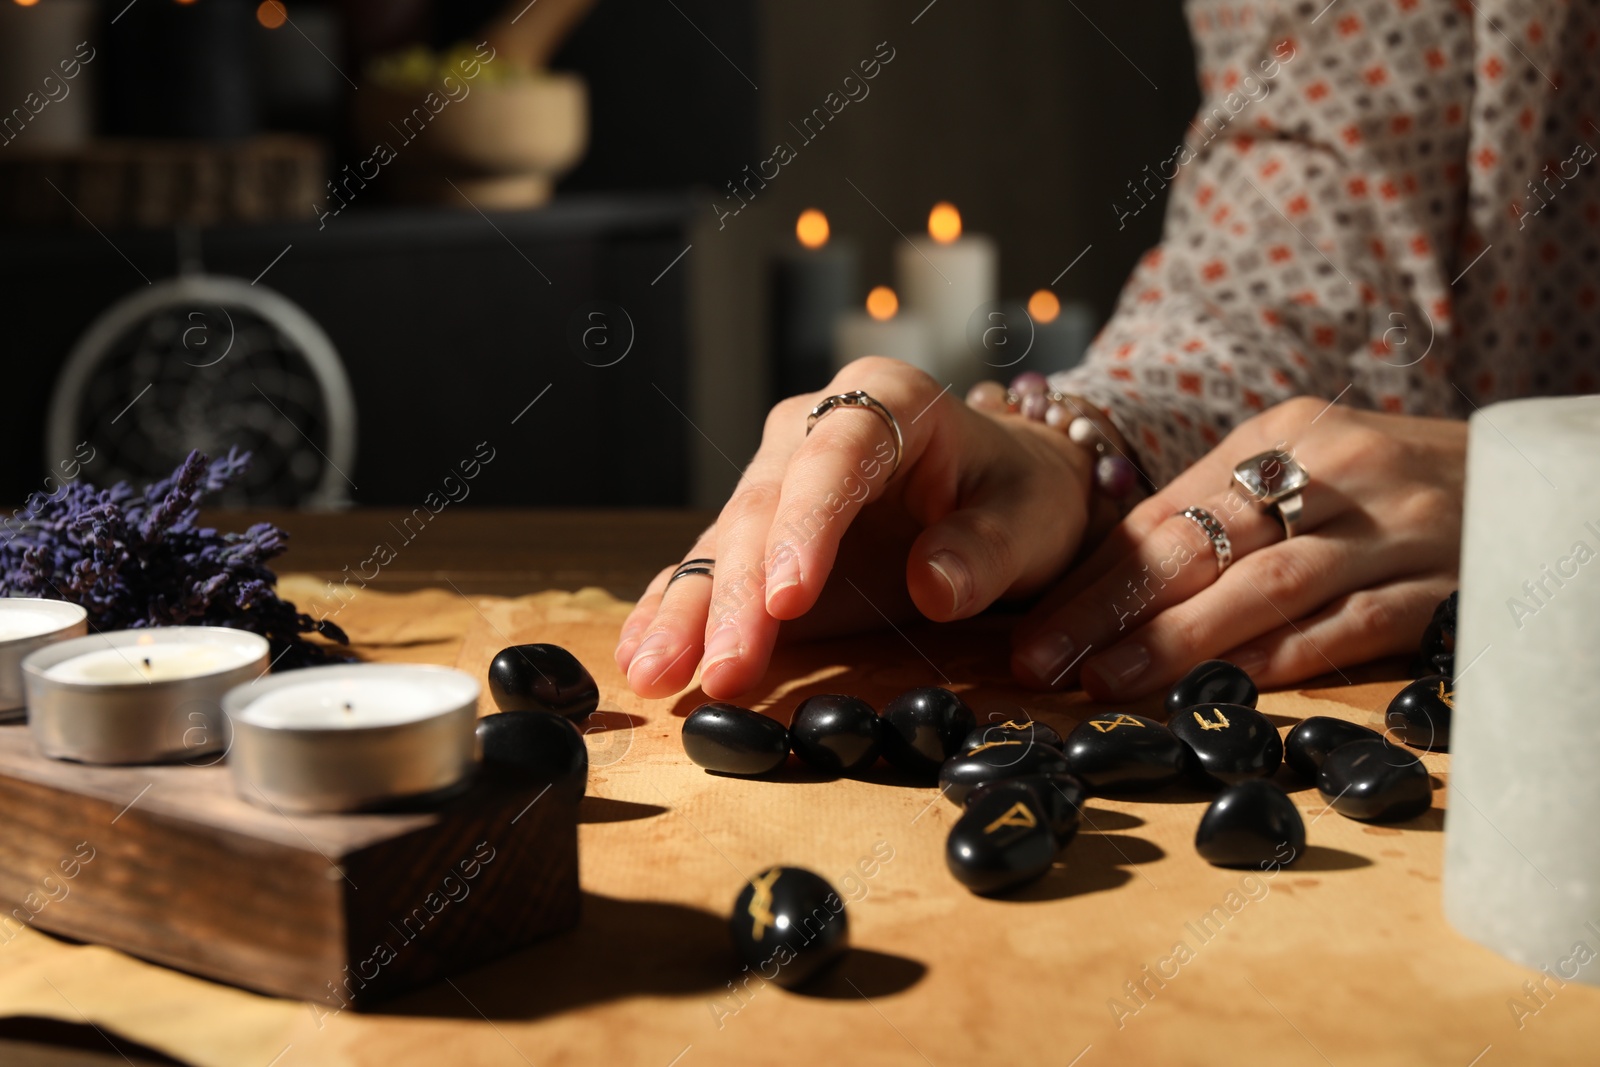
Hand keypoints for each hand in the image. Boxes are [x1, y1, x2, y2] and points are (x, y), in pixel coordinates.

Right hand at [616, 357, 1094, 699]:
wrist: (1003, 492)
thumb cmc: (1020, 496)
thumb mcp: (1032, 518)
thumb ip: (987, 549)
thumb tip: (935, 585)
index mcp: (887, 400)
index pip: (835, 455)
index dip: (804, 526)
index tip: (787, 599)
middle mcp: (815, 429)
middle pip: (763, 506)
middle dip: (737, 594)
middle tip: (722, 671)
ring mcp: (779, 480)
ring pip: (723, 543)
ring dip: (687, 612)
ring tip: (649, 673)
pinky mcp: (763, 536)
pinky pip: (712, 571)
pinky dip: (676, 613)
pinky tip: (641, 656)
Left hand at [1010, 396, 1465, 697]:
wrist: (1535, 476)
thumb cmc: (1392, 484)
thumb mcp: (1309, 465)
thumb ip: (1225, 510)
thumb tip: (1109, 584)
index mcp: (1283, 432)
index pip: (1165, 512)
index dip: (1091, 576)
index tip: (1030, 631)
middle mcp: (1331, 471)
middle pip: (1199, 543)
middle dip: (1108, 608)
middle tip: (1042, 662)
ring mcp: (1389, 530)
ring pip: (1266, 586)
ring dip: (1180, 639)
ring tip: (1111, 682)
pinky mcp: (1440, 585)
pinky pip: (1350, 624)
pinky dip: (1285, 658)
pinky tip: (1226, 689)